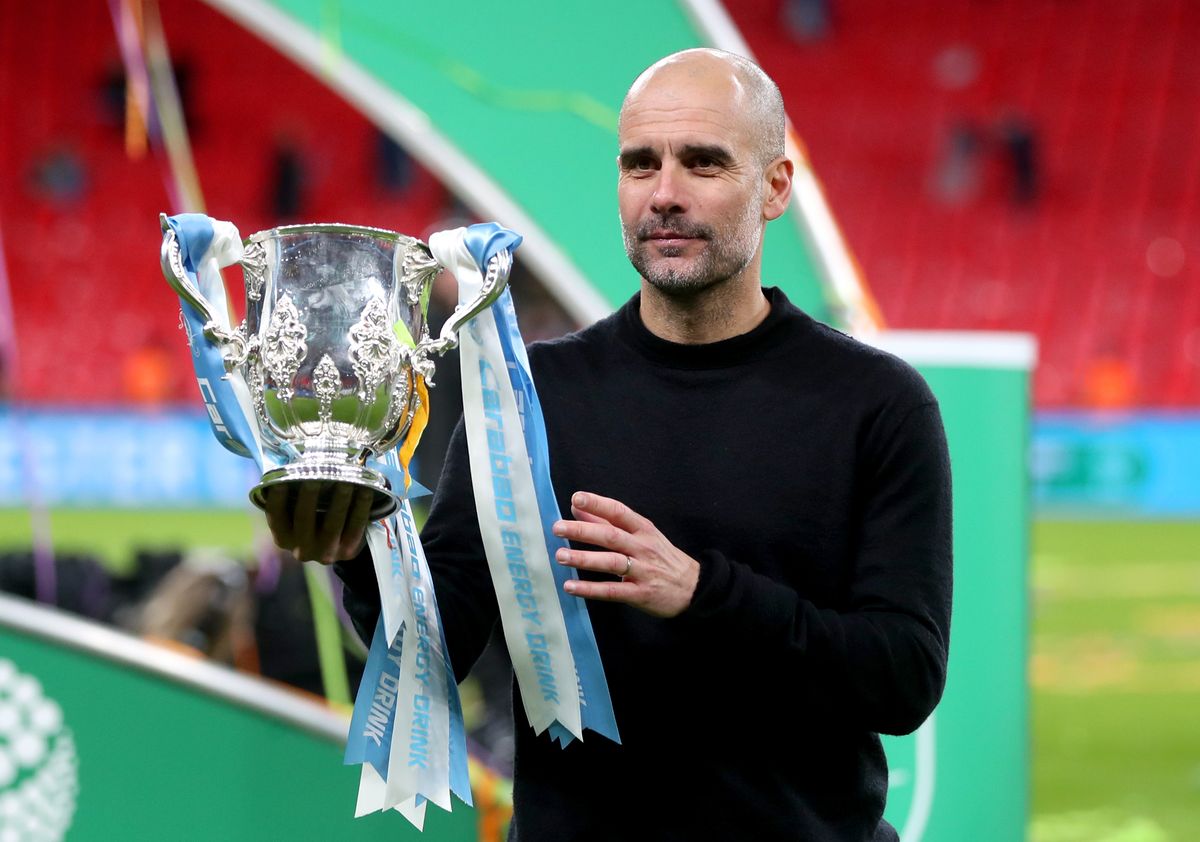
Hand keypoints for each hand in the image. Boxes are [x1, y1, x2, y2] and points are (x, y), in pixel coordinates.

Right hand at [263, 481, 373, 563]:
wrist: (337, 549)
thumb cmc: (313, 521)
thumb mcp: (297, 516)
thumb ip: (293, 498)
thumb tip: (295, 462)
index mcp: (283, 538)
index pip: (276, 515)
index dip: (276, 497)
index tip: (281, 476)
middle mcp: (301, 549)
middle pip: (304, 518)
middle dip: (310, 494)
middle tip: (317, 471)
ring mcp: (325, 553)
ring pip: (333, 523)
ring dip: (340, 498)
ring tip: (347, 477)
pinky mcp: (348, 551)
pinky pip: (356, 526)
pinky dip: (361, 506)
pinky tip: (366, 489)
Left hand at [553, 491, 698, 617]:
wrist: (693, 587)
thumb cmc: (662, 557)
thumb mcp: (642, 535)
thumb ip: (608, 521)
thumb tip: (578, 506)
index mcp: (644, 530)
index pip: (619, 512)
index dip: (598, 503)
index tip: (576, 497)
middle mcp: (643, 547)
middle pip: (611, 536)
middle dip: (583, 531)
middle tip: (558, 528)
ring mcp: (643, 571)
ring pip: (611, 562)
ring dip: (584, 559)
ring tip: (560, 556)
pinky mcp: (640, 594)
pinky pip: (613, 591)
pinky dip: (591, 589)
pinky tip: (571, 587)